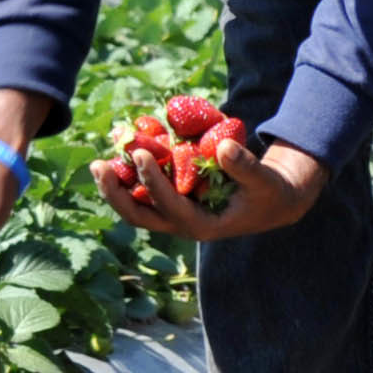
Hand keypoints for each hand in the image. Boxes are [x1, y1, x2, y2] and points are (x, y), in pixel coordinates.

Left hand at [96, 133, 331, 244]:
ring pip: (135, 208)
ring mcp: (174, 216)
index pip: (168, 205)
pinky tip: (118, 160)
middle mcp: (182, 225)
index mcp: (202, 226)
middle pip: (138, 215)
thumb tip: (223, 147)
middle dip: (115, 193)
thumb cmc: (270, 192)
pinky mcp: (173, 205)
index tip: (140, 153)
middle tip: (99, 166)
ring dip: (114, 189)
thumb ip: (244, 166)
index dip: (151, 181)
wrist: (274, 203)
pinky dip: (129, 180)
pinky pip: (143, 195)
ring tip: (98, 165)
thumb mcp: (265, 180)